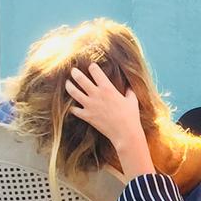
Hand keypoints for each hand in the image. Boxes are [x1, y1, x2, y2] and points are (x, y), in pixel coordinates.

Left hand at [66, 63, 154, 178]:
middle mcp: (96, 94)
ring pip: (73, 91)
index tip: (91, 66)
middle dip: (75, 72)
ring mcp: (89, 105)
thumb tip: (129, 87)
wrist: (125, 133)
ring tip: (67, 83)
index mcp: (107, 89)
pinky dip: (71, 107)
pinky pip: (73, 109)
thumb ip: (129, 92)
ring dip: (69, 86)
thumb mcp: (132, 101)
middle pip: (80, 78)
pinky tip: (71, 105)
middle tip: (73, 70)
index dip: (92, 67)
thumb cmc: (131, 117)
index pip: (95, 71)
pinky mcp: (86, 116)